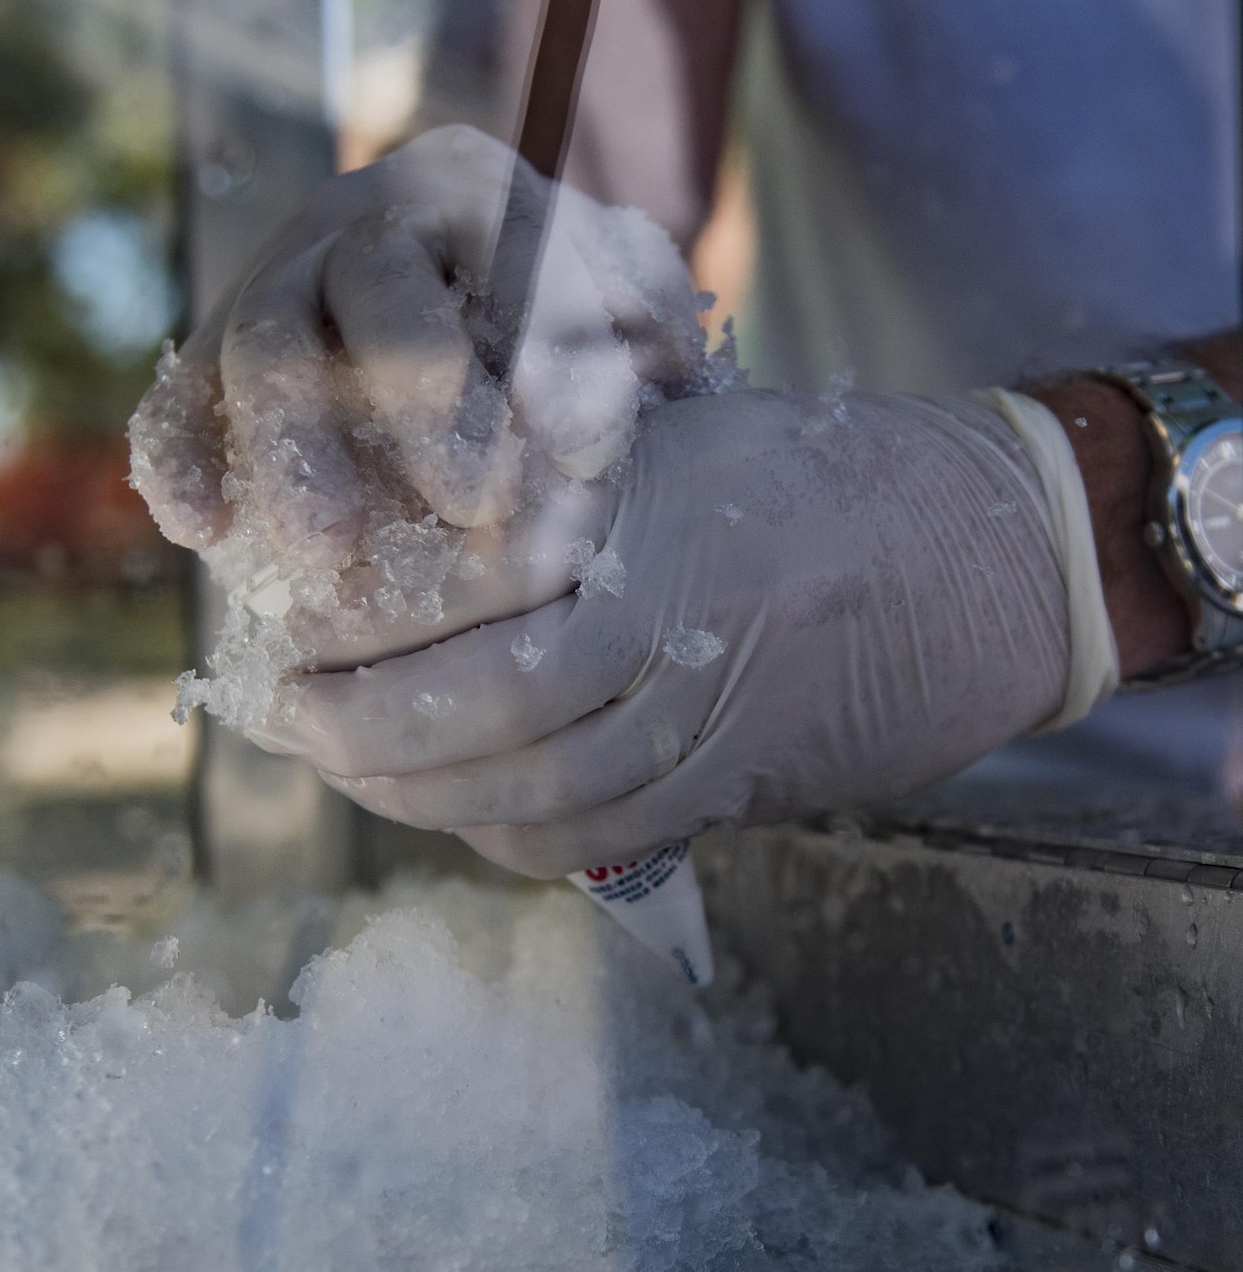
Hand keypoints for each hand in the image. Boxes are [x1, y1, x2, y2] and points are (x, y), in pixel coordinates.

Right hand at [129, 126, 709, 668]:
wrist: (452, 332)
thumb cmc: (560, 332)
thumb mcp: (623, 303)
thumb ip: (642, 318)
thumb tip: (635, 376)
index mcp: (468, 189)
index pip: (507, 243)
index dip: (549, 344)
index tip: (591, 453)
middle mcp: (359, 219)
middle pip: (372, 287)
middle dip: (424, 401)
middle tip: (477, 505)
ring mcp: (272, 282)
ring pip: (263, 342)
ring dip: (294, 449)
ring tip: (331, 549)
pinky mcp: (209, 360)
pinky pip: (175, 398)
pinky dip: (178, 459)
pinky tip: (202, 532)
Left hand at [251, 388, 1073, 875]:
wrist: (987, 555)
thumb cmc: (812, 472)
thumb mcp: (674, 430)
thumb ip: (549, 470)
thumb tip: (392, 513)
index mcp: (648, 516)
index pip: (470, 585)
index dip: (366, 622)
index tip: (288, 624)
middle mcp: (673, 626)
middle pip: (486, 708)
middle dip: (363, 725)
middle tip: (283, 715)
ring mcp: (707, 724)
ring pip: (528, 791)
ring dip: (412, 792)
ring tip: (339, 763)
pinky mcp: (732, 791)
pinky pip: (589, 840)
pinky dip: (498, 837)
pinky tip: (443, 812)